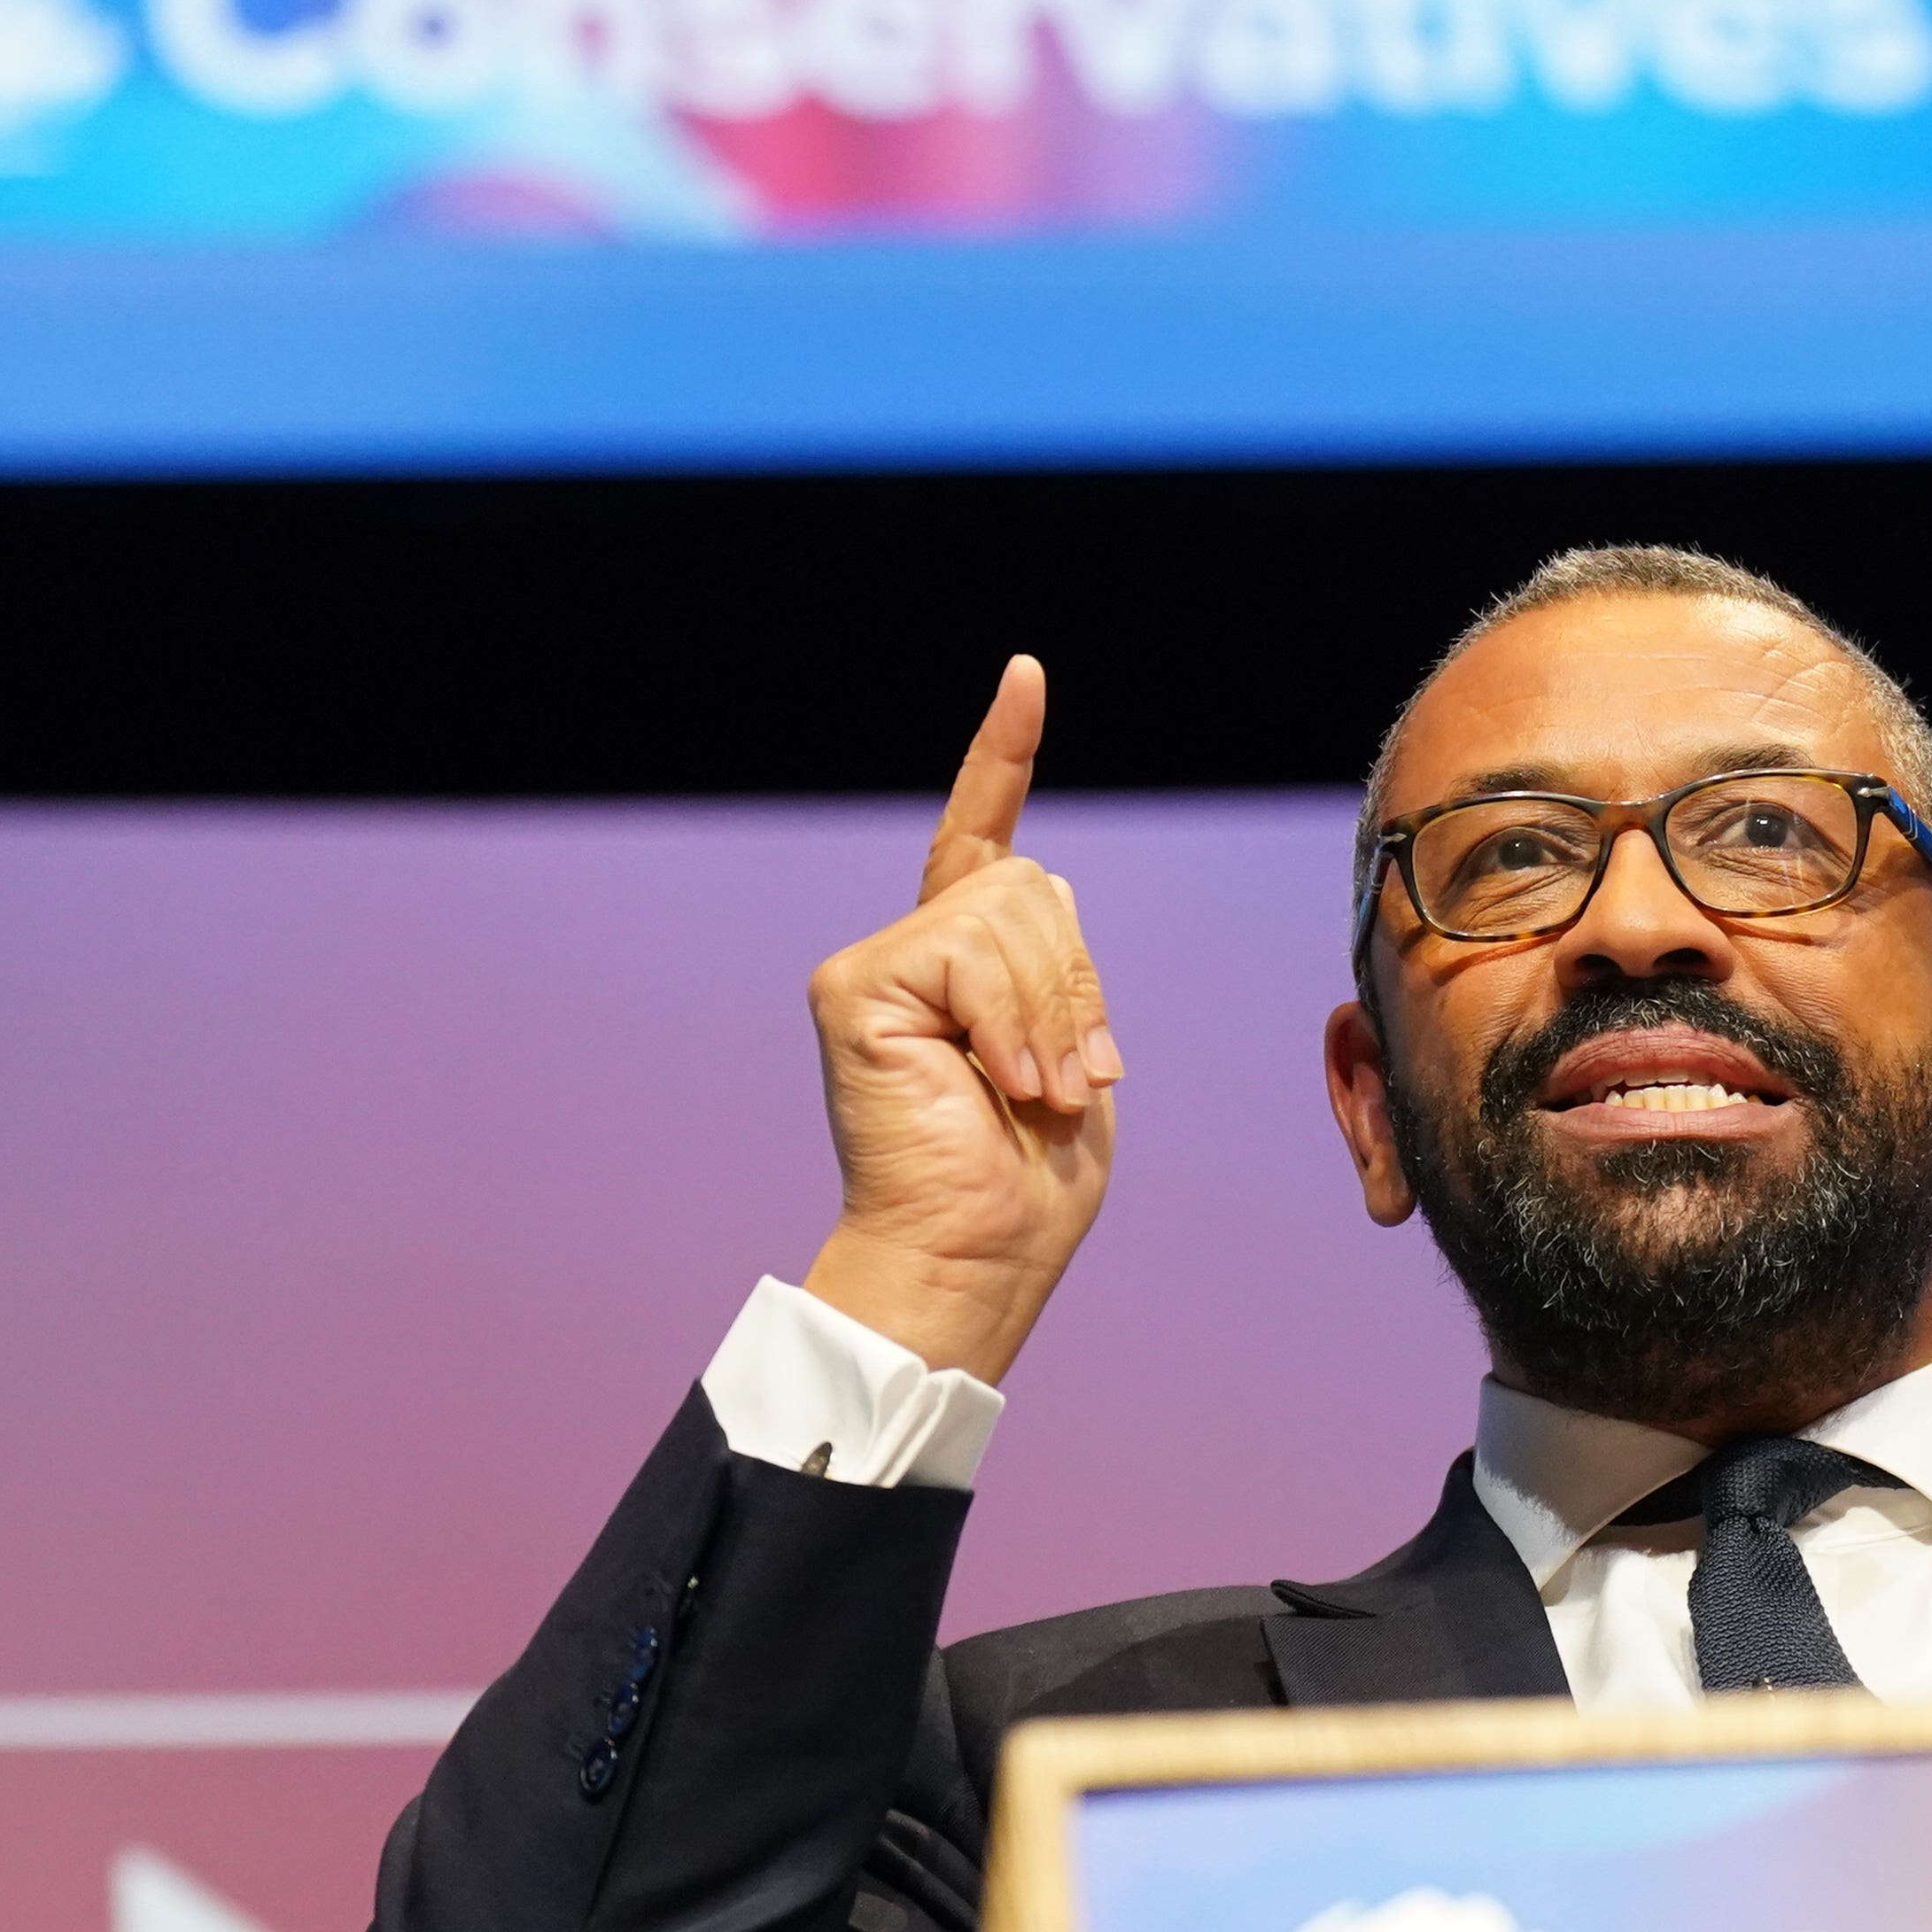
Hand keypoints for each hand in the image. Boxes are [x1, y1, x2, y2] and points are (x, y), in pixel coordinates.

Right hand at [795, 658, 1122, 1382]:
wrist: (974, 1255)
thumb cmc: (1027, 1184)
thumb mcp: (1068, 1053)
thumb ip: (1052, 966)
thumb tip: (1038, 883)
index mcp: (965, 965)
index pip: (984, 835)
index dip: (1002, 754)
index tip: (1025, 677)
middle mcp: (911, 952)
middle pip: (1034, 889)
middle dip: (1078, 988)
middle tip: (1066, 1084)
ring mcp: (875, 966)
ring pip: (1011, 914)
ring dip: (1050, 1015)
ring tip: (1032, 1094)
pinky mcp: (853, 986)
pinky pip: (969, 951)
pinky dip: (1008, 1021)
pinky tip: (999, 1082)